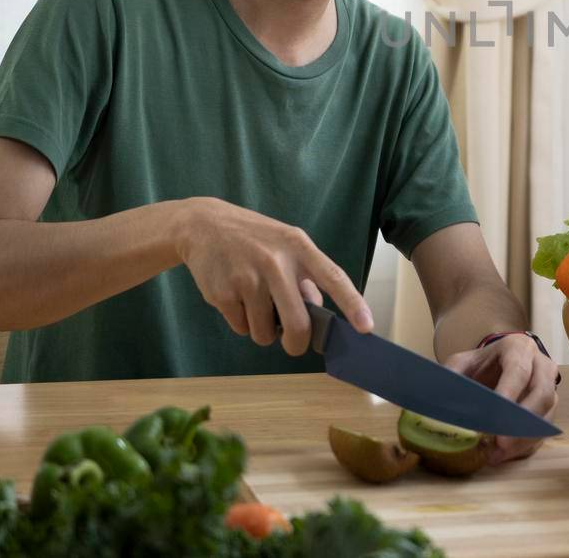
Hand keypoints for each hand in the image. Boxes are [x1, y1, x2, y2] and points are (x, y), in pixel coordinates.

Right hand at [171, 197, 372, 356]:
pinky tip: (235, 298)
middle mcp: (276, 262)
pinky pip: (241, 328)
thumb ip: (305, 274)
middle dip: (296, 344)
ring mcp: (247, 278)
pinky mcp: (223, 293)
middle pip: (297, 323)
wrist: (202, 225)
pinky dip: (241, 322)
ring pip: (265, 333)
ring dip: (263, 330)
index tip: (366, 327)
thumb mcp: (285, 243)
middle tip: (292, 344)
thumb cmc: (253, 238)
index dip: (352, 304)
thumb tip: (317, 311)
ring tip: (254, 304)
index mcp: (298, 246)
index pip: (333, 277)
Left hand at [442, 335, 560, 465]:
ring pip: (548, 412)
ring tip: (498, 454)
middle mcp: (540, 364)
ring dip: (524, 437)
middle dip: (523, 420)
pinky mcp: (550, 406)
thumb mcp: (462, 363)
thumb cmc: (481, 365)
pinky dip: (526, 443)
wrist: (498, 364)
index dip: (509, 392)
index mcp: (518, 349)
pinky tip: (504, 454)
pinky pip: (544, 427)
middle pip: (542, 392)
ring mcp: (550, 385)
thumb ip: (451, 376)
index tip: (496, 413)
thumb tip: (438, 398)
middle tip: (501, 442)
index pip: (518, 370)